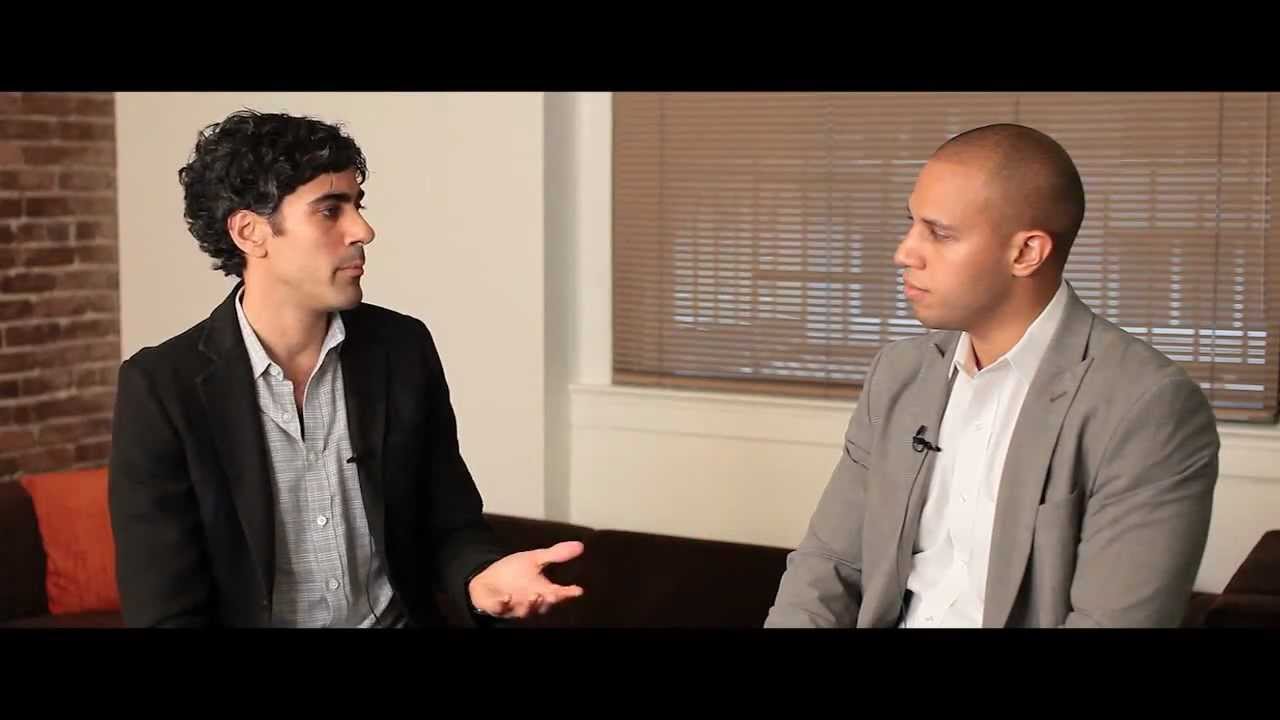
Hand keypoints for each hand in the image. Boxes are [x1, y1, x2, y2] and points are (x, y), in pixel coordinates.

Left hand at [467, 541, 585, 618]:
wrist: (488, 580)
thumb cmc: (514, 572)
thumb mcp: (535, 559)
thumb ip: (556, 554)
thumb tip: (580, 545)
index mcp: (542, 591)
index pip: (559, 594)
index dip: (568, 594)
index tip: (577, 590)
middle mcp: (531, 602)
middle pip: (543, 606)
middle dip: (549, 602)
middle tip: (555, 595)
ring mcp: (514, 606)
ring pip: (525, 611)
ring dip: (530, 605)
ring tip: (535, 596)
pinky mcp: (497, 607)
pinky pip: (501, 609)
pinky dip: (503, 604)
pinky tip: (506, 597)